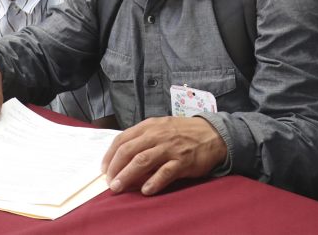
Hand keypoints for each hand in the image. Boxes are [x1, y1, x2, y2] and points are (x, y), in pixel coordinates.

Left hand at [101, 116, 226, 195]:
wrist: (213, 134)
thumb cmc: (183, 133)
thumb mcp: (162, 128)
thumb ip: (144, 138)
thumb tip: (122, 157)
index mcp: (150, 126)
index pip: (123, 139)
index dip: (110, 155)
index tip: (104, 169)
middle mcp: (158, 135)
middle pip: (129, 151)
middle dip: (115, 168)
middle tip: (110, 182)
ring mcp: (170, 148)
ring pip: (142, 161)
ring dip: (127, 175)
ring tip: (119, 187)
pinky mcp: (182, 161)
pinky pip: (164, 172)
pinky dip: (153, 182)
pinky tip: (145, 190)